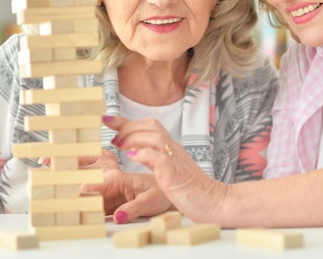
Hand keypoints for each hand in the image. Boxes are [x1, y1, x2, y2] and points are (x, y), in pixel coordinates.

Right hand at [79, 150, 173, 223]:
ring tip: (76, 215)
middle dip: (80, 199)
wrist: (165, 194)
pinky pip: (96, 211)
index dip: (88, 188)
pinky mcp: (109, 206)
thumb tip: (118, 217)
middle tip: (73, 207)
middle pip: (90, 194)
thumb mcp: (149, 200)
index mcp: (119, 179)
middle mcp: (110, 186)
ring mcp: (108, 197)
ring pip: (90, 203)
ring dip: (84, 209)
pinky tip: (86, 220)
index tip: (80, 192)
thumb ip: (133, 208)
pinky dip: (91, 216)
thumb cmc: (159, 192)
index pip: (99, 184)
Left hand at [103, 115, 227, 223]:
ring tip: (120, 146)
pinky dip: (144, 154)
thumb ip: (153, 159)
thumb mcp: (167, 170)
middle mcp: (173, 150)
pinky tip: (132, 157)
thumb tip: (135, 151)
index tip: (106, 119)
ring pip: (155, 136)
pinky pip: (160, 158)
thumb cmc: (192, 190)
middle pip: (151, 125)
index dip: (125, 121)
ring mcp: (175, 161)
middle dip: (128, 127)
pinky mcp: (176, 175)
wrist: (216, 202)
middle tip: (113, 139)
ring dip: (134, 137)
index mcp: (170, 148)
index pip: (148, 126)